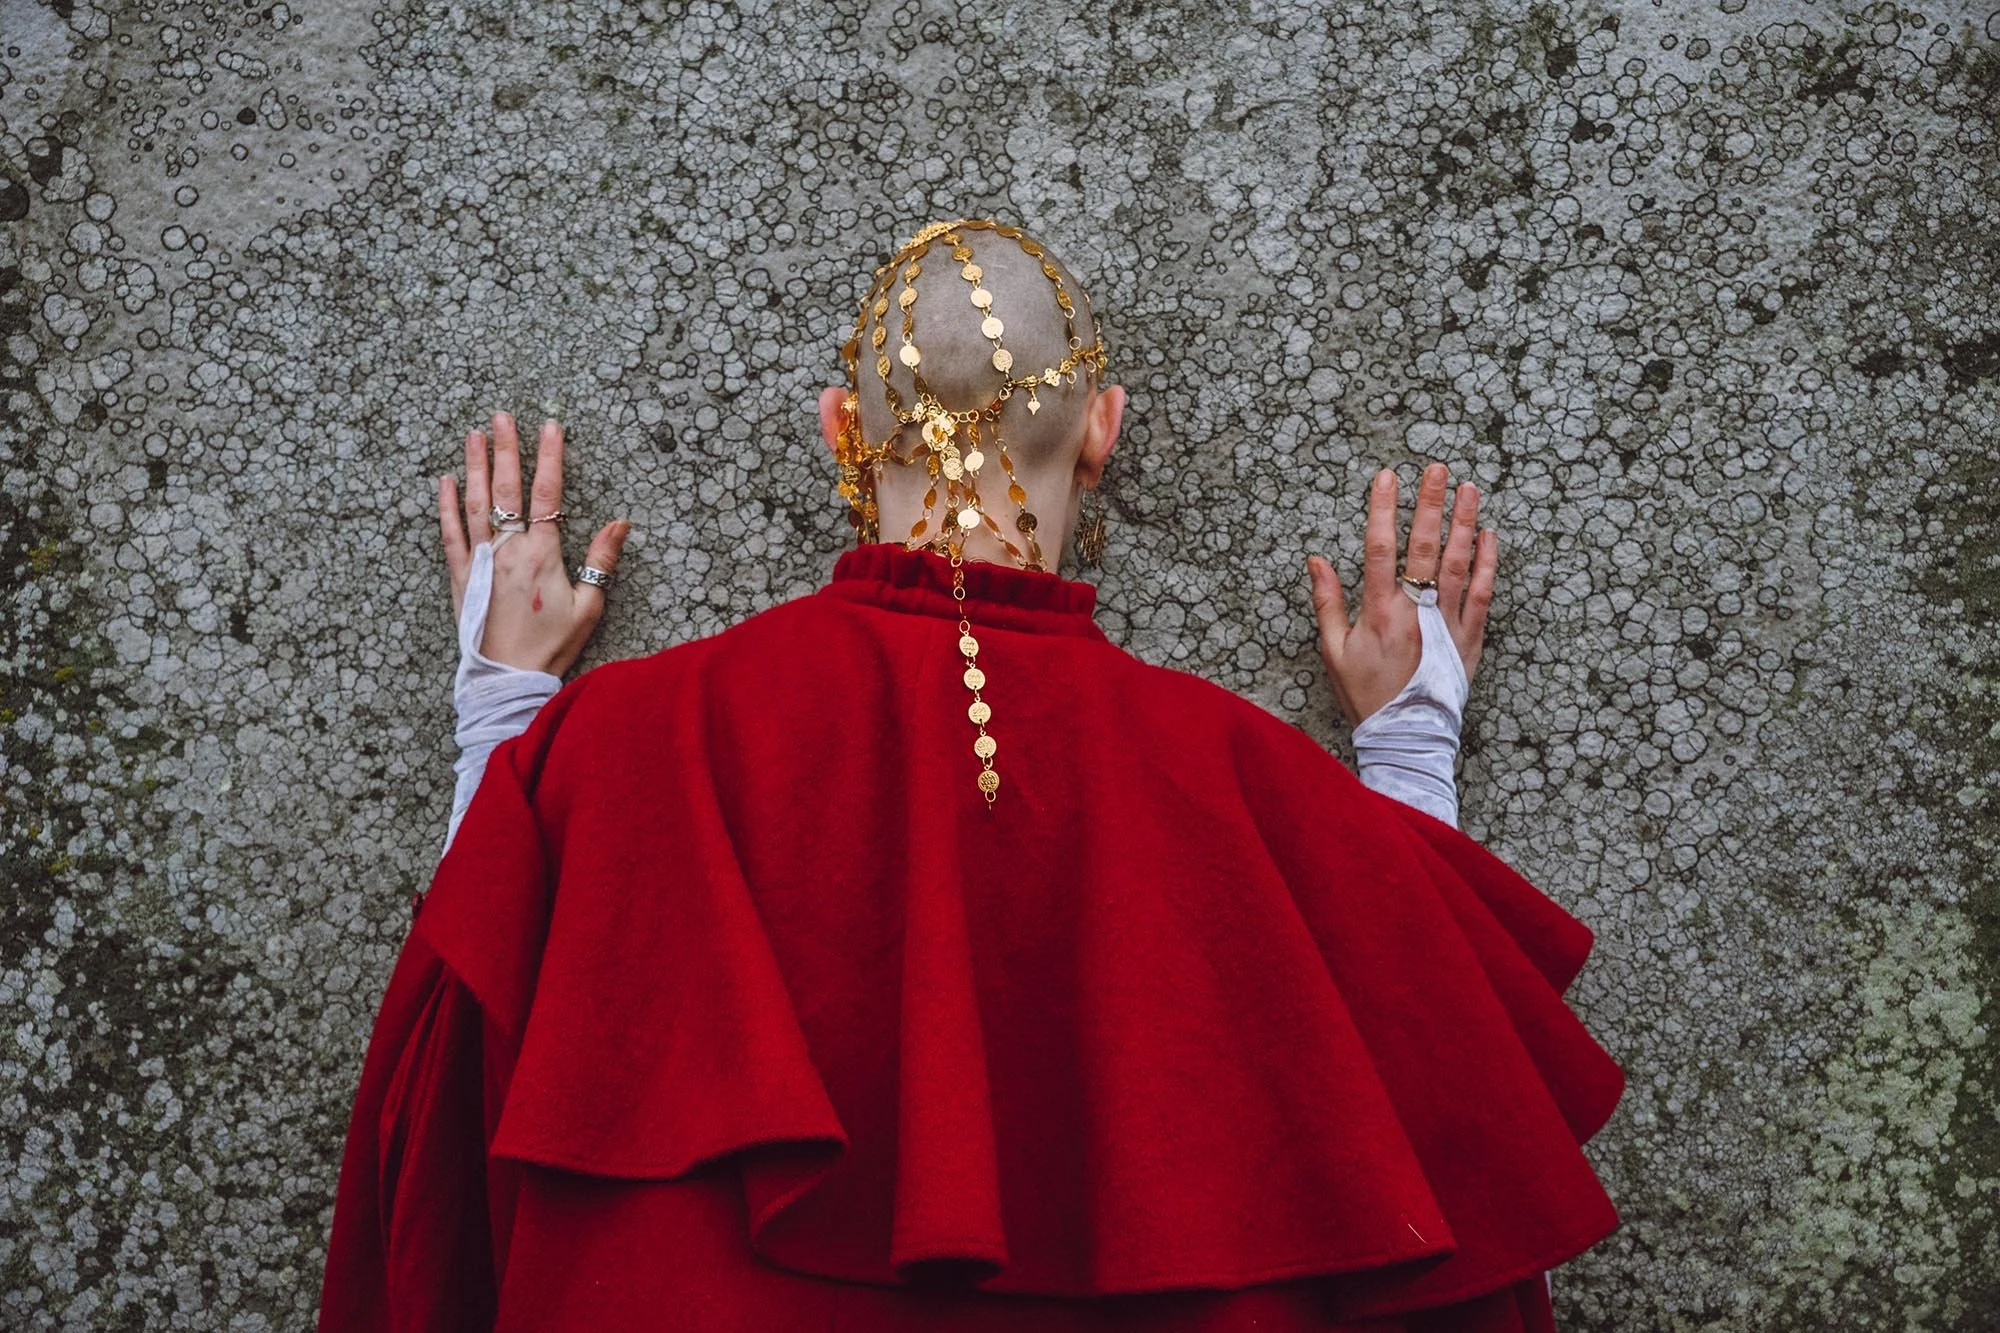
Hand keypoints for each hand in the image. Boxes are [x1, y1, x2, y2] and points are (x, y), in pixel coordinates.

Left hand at [437, 411, 632, 675]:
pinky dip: (447, 506)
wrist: (509, 678)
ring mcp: (480, 561)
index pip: (547, 494)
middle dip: (505, 448)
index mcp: (542, 555)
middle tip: (502, 416)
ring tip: (473, 435)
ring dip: (474, 466)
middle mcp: (508, 550)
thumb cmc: (552, 646)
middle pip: (506, 488)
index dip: (549, 456)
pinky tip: (446, 482)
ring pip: (475, 503)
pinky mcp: (461, 577)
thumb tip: (621, 522)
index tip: (551, 426)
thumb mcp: (589, 606)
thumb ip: (603, 561)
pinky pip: (450, 534)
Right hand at [1305, 462, 1497, 728]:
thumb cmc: (1365, 695)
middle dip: (1430, 504)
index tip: (1388, 477)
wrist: (1405, 736)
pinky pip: (1482, 594)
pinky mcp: (1470, 639)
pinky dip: (1487, 563)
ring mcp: (1447, 623)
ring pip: (1457, 563)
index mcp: (1379, 612)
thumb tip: (1317, 561)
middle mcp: (1415, 611)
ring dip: (1463, 522)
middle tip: (1437, 469)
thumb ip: (1327, 603)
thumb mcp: (1334, 652)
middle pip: (1423, 547)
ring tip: (1468, 488)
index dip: (1384, 509)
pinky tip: (1489, 535)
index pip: (1381, 548)